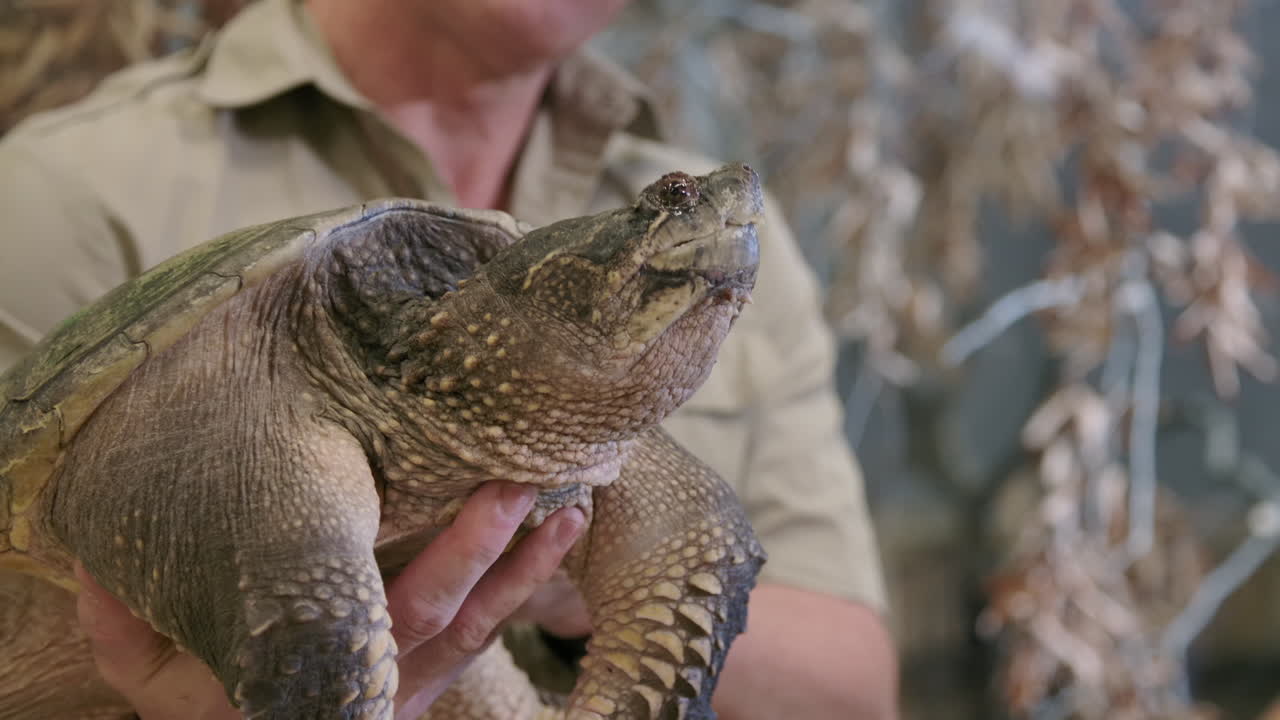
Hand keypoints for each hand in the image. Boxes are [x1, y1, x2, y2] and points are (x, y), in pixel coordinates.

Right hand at [75, 481, 585, 719]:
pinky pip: (484, 637)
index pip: (375, 619)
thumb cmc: (202, 705)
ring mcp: (405, 689)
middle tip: (522, 482)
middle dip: (482, 547)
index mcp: (309, 676)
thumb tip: (100, 562)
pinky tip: (561, 533)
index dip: (436, 562)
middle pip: (435, 617)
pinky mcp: (427, 683)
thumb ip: (128, 624)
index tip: (470, 498)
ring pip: (475, 629)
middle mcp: (366, 687)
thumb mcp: (149, 672)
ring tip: (569, 505)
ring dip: (524, 567)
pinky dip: (524, 586)